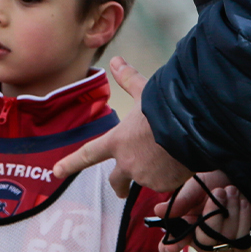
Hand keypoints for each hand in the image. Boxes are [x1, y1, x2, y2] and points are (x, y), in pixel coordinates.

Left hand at [52, 57, 190, 196]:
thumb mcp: (145, 92)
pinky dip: (170, 176)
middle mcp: (127, 163)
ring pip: (146, 179)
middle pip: (117, 181)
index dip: (71, 163)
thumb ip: (129, 80)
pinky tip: (180, 162)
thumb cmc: (165, 109)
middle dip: (119, 186)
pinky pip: (165, 183)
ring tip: (167, 159)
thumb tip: (116, 60)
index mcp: (117, 142)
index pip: (88, 154)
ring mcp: (145, 177)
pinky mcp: (163, 185)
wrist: (193, 129)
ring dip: (153, 173)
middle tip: (121, 191)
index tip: (57, 171)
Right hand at [151, 170, 250, 251]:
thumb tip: (158, 210)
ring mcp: (221, 247)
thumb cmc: (215, 184)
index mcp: (185, 228)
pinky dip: (243, 216)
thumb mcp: (196, 187)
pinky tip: (242, 202)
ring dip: (231, 210)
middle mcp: (201, 242)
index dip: (170, 249)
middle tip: (219, 191)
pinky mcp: (241, 247)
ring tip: (232, 191)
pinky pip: (241, 238)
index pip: (170, 248)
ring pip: (224, 238)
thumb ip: (181, 200)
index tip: (173, 244)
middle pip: (204, 240)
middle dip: (214, 213)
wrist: (243, 182)